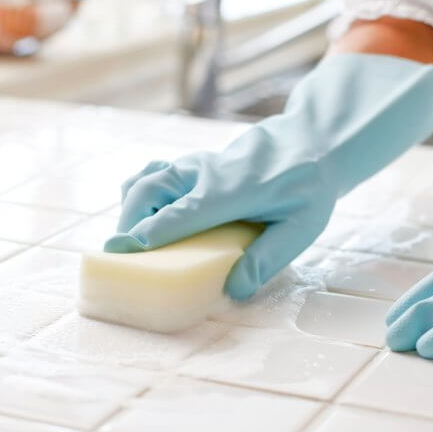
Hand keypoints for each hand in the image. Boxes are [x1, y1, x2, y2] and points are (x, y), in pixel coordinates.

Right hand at [106, 53, 432, 299]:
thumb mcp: (302, 228)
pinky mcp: (192, 163)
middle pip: (150, 189)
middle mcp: (206, 172)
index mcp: (233, 190)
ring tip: (131, 240)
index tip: (123, 249)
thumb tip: (234, 290)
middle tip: (121, 255)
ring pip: (147, 177)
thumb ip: (267, 258)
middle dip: (129, 221)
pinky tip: (144, 217)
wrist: (311, 141)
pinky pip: (154, 174)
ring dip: (130, 207)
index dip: (151, 231)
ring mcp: (196, 163)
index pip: (182, 212)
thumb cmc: (308, 188)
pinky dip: (139, 193)